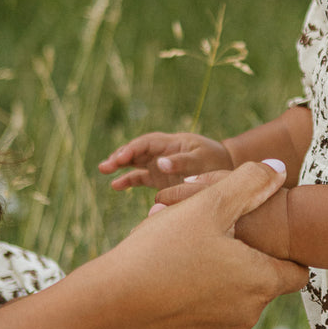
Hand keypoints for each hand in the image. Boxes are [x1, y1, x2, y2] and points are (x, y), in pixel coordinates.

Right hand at [0, 162, 307, 328]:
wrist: (108, 303)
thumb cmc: (160, 249)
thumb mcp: (207, 204)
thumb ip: (249, 183)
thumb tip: (279, 170)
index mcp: (260, 282)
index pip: (297, 272)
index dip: (284, 251)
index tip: (261, 237)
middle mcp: (246, 316)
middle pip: (259, 284)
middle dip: (241, 261)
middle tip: (208, 237)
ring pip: (229, 302)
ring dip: (216, 281)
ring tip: (182, 256)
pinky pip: (201, 319)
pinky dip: (191, 303)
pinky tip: (166, 283)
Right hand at [99, 131, 233, 190]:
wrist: (224, 168)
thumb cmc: (214, 160)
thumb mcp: (201, 159)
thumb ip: (181, 162)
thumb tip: (160, 164)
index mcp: (170, 142)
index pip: (146, 143)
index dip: (132, 149)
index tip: (121, 158)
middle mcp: (161, 151)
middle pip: (136, 151)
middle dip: (120, 156)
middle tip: (105, 166)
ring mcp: (159, 164)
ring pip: (134, 162)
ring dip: (119, 165)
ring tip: (103, 170)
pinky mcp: (159, 177)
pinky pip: (140, 177)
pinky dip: (128, 180)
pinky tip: (115, 186)